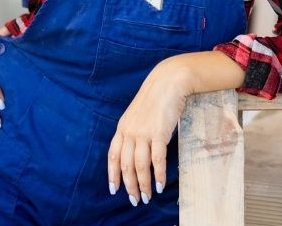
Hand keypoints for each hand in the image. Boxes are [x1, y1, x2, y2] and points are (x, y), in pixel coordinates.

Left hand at [107, 58, 191, 206]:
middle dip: (130, 185)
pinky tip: (160, 185)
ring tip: (147, 197)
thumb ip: (135, 130)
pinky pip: (156, 159)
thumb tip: (137, 150)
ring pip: (140, 165)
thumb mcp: (138, 114)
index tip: (114, 189)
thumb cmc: (156, 97)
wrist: (169, 81)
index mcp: (122, 127)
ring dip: (144, 184)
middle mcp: (130, 131)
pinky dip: (158, 174)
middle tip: (135, 199)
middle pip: (125, 164)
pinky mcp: (159, 133)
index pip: (113, 155)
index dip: (113, 174)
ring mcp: (144, 132)